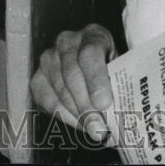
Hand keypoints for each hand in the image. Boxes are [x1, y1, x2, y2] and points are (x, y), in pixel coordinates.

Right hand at [30, 24, 115, 143]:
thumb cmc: (112, 72)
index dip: (96, 80)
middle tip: (100, 129)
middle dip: (86, 106)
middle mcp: (68, 41)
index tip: (103, 103)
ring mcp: (49, 57)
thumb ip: (121, 84)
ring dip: (78, 114)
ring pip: (60, 89)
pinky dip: (64, 116)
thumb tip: (126, 112)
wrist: (94, 70)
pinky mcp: (38, 76)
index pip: (90, 54)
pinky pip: (46, 99)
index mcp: (93, 35)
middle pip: (72, 74)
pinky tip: (80, 124)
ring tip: (95, 130)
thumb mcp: (121, 70)